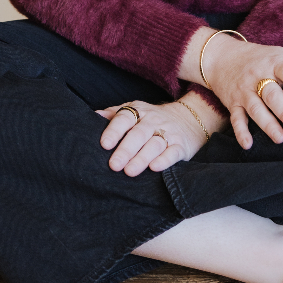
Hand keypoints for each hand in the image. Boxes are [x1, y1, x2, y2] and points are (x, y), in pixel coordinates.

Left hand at [96, 98, 211, 175]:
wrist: (190, 118)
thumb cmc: (152, 119)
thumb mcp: (134, 111)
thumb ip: (114, 114)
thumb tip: (93, 117)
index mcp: (139, 111)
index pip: (125, 118)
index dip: (114, 130)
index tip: (104, 144)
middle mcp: (153, 121)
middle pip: (139, 134)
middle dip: (126, 150)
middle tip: (113, 165)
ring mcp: (169, 132)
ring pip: (155, 144)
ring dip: (142, 158)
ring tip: (129, 171)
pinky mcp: (181, 145)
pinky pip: (173, 152)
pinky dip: (164, 160)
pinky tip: (154, 167)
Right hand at [201, 35, 282, 149]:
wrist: (220, 56)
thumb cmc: (260, 57)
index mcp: (274, 62)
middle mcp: (258, 76)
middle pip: (271, 94)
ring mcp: (244, 90)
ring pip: (255, 108)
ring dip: (266, 124)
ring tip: (280, 138)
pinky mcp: (232, 102)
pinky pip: (235, 118)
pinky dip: (240, 131)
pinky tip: (248, 144)